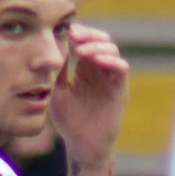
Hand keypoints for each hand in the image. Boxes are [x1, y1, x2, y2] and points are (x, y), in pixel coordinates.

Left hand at [50, 24, 128, 174]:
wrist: (82, 144)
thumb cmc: (68, 120)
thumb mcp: (57, 90)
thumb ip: (58, 70)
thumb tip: (53, 45)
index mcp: (85, 67)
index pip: (87, 41)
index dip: (80, 32)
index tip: (67, 31)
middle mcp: (100, 69)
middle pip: (102, 40)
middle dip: (89, 34)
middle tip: (75, 35)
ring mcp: (111, 78)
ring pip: (112, 50)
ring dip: (98, 46)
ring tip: (82, 52)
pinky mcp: (120, 89)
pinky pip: (121, 68)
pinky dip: (111, 61)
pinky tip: (97, 61)